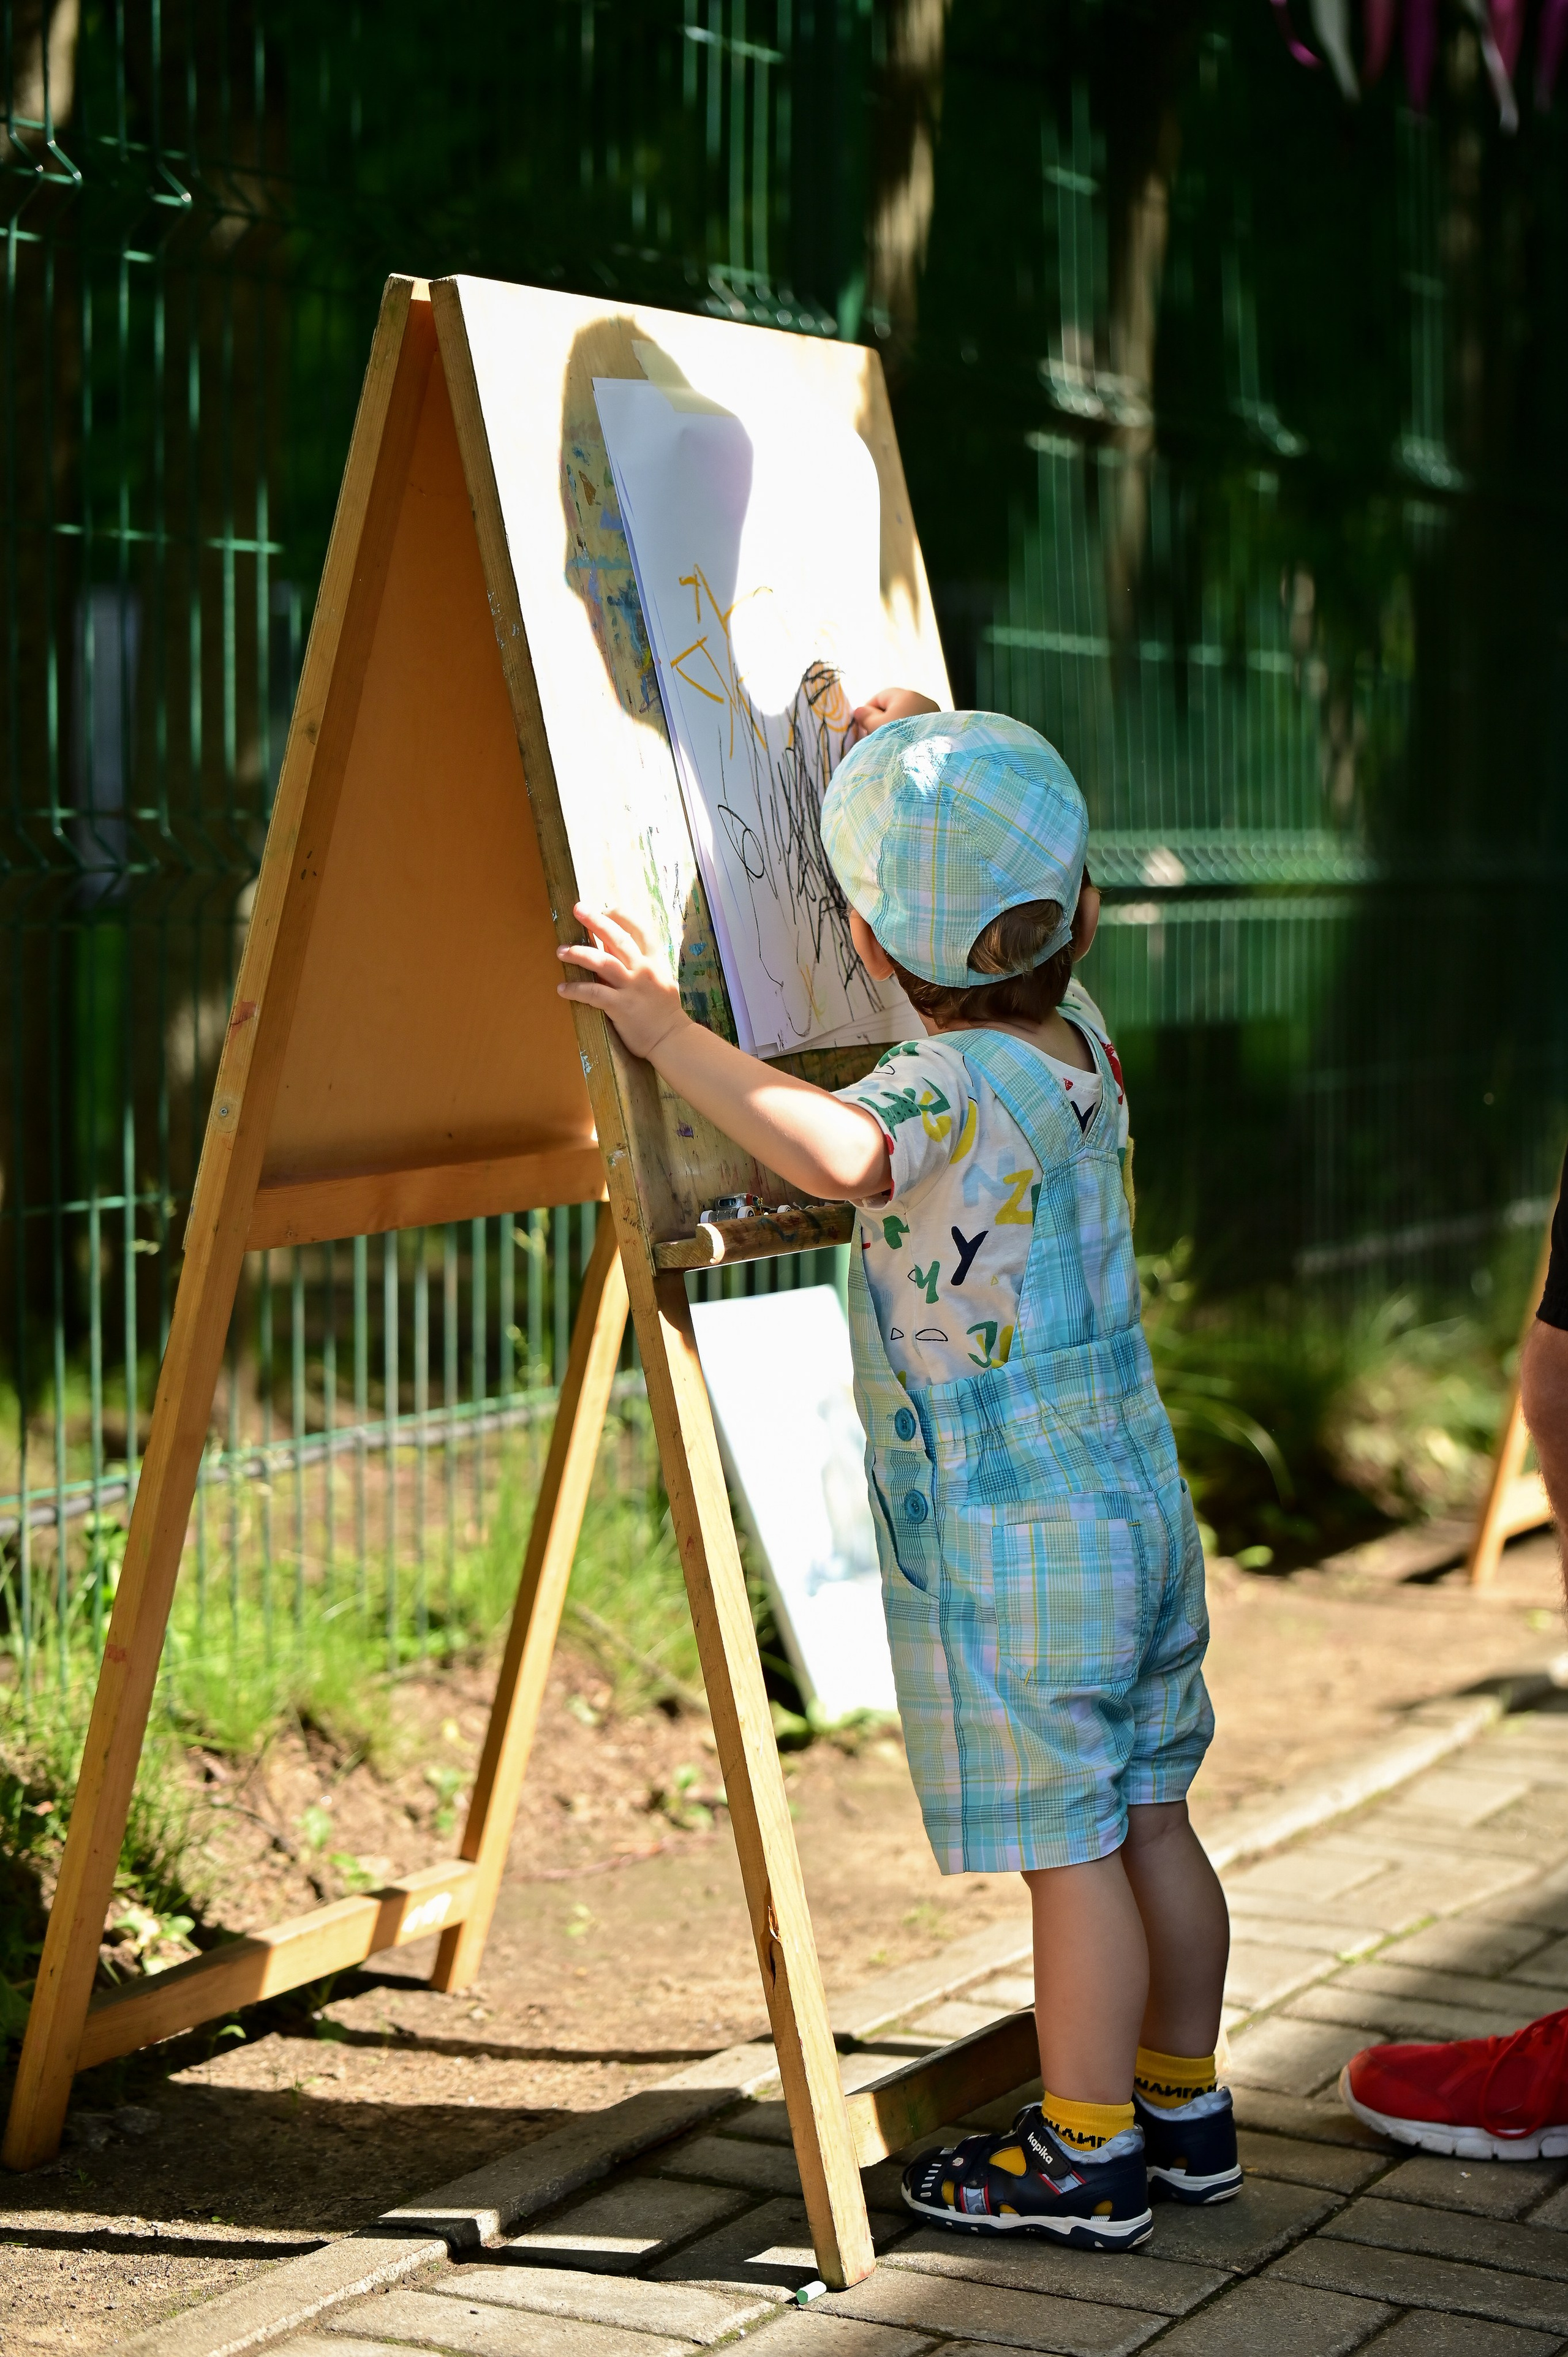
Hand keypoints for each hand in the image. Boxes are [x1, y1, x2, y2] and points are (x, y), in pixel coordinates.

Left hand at [557, 905, 687, 1061]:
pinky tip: (562, 989)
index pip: (641, 930)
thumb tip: (620, 952)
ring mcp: (632, 988)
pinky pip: (593, 993)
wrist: (672, 1040)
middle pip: (618, 938)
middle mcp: (644, 970)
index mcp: (655, 962)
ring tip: (561, 951)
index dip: (624, 916)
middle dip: (596, 921)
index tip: (606, 908)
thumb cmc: (664, 1012)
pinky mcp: (621, 1007)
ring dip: (579, 954)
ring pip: (603, 962)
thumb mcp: (662, 981)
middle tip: (578, 909)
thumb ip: (644, 965)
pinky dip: (576, 990)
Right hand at [848, 686, 939, 743]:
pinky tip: (906, 749)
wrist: (928, 760)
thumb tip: (859, 711)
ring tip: (891, 746)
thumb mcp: (876, 727)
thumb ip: (866, 717)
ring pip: (907, 719)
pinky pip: (918, 729)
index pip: (880, 697)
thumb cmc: (898, 740)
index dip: (868, 712)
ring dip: (896, 730)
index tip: (864, 728)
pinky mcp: (939, 729)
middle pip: (894, 708)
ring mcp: (933, 715)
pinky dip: (909, 736)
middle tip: (876, 739)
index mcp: (906, 695)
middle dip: (883, 722)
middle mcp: (922, 700)